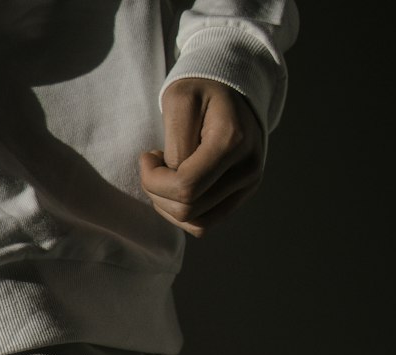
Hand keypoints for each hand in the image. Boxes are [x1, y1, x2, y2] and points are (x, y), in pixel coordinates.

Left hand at [139, 78, 264, 237]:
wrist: (232, 89)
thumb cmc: (201, 89)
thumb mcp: (179, 100)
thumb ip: (176, 144)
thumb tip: (173, 181)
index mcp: (232, 141)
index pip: (185, 187)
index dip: (154, 180)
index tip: (147, 156)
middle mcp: (247, 169)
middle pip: (189, 210)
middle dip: (158, 193)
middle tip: (152, 166)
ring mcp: (248, 186)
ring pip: (197, 224)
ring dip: (169, 207)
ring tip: (165, 176)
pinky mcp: (242, 195)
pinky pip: (206, 223)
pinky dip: (183, 214)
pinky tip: (177, 187)